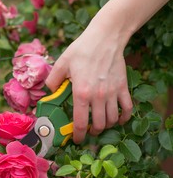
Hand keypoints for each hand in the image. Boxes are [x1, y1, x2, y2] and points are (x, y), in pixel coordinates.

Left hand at [45, 23, 132, 143]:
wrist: (105, 37)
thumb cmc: (82, 49)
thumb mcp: (61, 63)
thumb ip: (53, 80)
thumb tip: (49, 91)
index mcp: (81, 92)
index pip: (80, 123)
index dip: (78, 136)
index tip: (76, 139)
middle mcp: (98, 96)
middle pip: (99, 125)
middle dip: (92, 132)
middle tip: (87, 130)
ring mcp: (113, 93)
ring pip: (113, 120)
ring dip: (106, 126)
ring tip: (100, 124)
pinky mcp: (123, 87)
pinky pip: (128, 109)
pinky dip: (124, 118)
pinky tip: (118, 119)